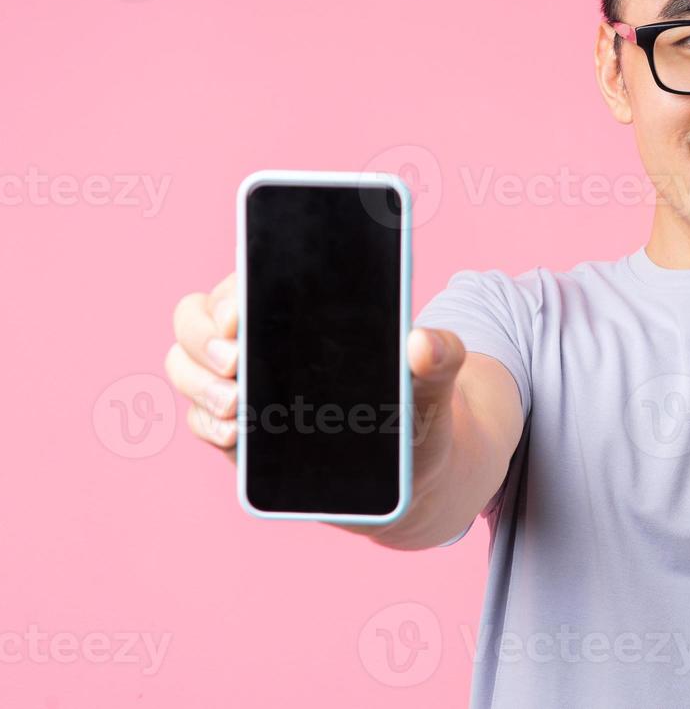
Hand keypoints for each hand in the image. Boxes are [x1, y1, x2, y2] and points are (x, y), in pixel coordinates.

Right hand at [166, 273, 465, 494]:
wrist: (413, 469)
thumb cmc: (420, 407)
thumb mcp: (437, 382)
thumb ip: (442, 357)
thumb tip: (424, 343)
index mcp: (301, 307)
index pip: (245, 280)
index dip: (232, 292)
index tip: (240, 316)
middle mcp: (260, 338)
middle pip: (195, 318)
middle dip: (202, 338)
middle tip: (235, 361)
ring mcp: (241, 383)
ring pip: (185, 365)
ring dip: (199, 382)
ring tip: (236, 406)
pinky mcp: (238, 430)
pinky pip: (198, 419)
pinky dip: (207, 424)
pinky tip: (234, 435)